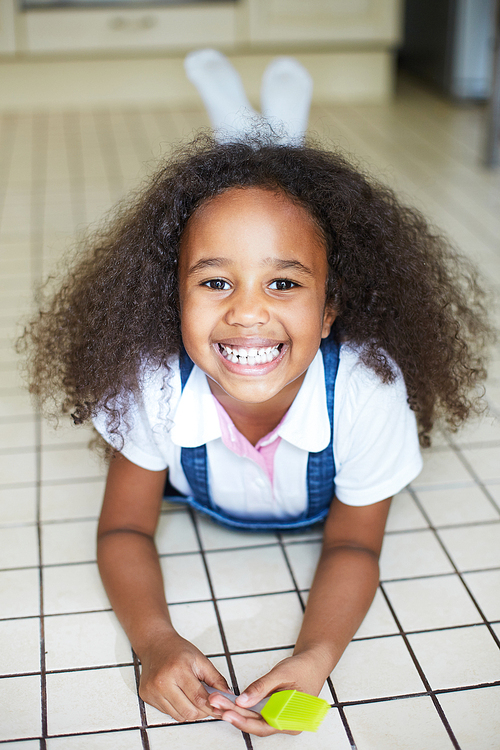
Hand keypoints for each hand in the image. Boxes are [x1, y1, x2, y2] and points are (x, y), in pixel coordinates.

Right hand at [138, 630, 229, 721]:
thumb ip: (216, 678)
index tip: (222, 709)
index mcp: (178, 670)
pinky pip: (168, 713)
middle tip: (208, 704)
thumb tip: (228, 696)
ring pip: (179, 716)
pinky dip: (178, 709)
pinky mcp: (146, 697)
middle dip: (202, 712)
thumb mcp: (200, 659)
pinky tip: (180, 696)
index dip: (213, 707)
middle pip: (189, 712)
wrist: (155, 644)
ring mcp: (152, 691)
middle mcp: (162, 682)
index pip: (199, 698)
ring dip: (190, 711)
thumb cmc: (178, 650)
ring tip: (194, 698)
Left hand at [207, 651, 326, 736]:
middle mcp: (288, 724)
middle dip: (235, 714)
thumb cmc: (303, 667)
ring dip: (238, 712)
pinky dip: (245, 709)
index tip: (227, 712)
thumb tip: (242, 701)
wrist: (314, 662)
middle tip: (216, 703)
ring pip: (256, 720)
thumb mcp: (281, 674)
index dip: (244, 720)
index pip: (264, 725)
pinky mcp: (276, 713)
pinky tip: (230, 703)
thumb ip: (261, 688)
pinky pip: (259, 714)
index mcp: (293, 718)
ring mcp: (282, 720)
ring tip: (219, 703)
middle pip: (257, 724)